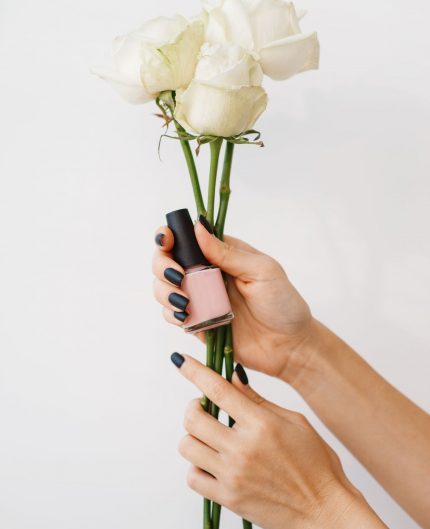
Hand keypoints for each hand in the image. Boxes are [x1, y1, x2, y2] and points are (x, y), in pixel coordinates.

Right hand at [153, 219, 312, 378]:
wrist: (289, 346)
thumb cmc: (283, 304)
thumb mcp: (262, 271)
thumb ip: (228, 252)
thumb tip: (199, 228)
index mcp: (222, 254)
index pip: (186, 238)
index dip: (169, 236)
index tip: (167, 242)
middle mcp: (206, 273)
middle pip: (166, 261)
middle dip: (163, 266)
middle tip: (179, 277)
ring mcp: (200, 298)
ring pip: (162, 288)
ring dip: (165, 291)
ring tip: (186, 302)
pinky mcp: (197, 322)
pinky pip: (171, 315)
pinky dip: (171, 314)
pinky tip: (187, 316)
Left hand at [171, 353, 385, 528]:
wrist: (324, 510)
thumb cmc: (316, 464)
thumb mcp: (294, 422)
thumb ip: (258, 400)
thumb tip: (232, 378)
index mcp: (261, 424)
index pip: (218, 390)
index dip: (195, 371)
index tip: (181, 360)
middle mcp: (243, 449)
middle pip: (193, 418)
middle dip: (193, 407)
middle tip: (204, 408)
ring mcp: (233, 475)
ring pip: (187, 446)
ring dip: (193, 436)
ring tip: (209, 436)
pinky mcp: (228, 498)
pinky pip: (192, 477)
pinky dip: (196, 466)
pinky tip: (211, 461)